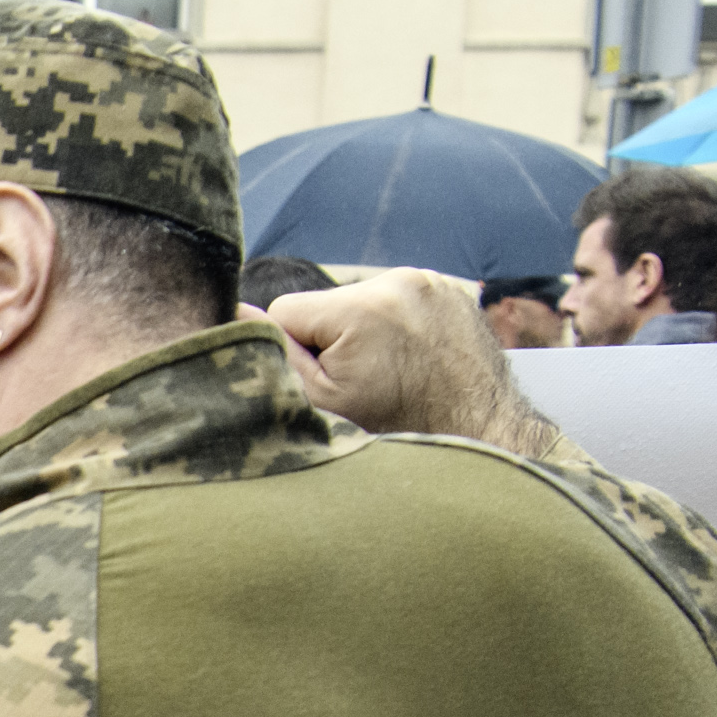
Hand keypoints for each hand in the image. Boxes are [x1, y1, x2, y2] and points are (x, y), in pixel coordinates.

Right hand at [254, 271, 572, 460]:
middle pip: (327, 304)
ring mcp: (430, 280)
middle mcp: (398, 281)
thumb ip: (277, 356)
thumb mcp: (322, 405)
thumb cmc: (399, 430)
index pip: (285, 310)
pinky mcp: (450, 287)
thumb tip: (235, 311)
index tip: (327, 382)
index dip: (295, 352)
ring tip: (390, 372)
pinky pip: (398, 300)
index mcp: (361, 308)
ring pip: (361, 302)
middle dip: (332, 340)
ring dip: (364, 332)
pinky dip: (396, 326)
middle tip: (363, 382)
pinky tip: (411, 358)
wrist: (481, 435)